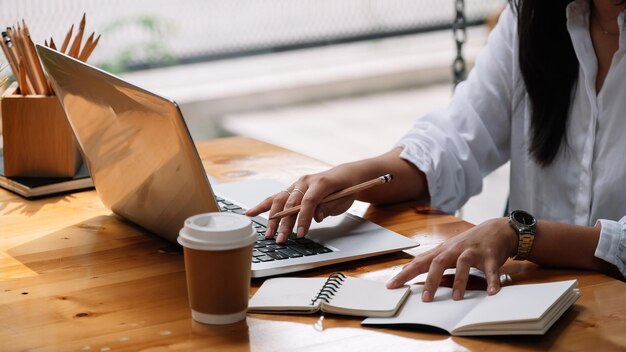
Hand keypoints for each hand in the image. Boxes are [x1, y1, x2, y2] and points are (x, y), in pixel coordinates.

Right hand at [245, 166, 359, 243]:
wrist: (344, 176)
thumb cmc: (344, 189)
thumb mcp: (343, 200)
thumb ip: (328, 208)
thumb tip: (315, 216)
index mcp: (320, 183)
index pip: (308, 201)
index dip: (303, 218)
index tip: (301, 234)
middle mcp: (305, 182)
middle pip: (290, 203)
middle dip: (285, 223)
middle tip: (281, 239)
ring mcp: (297, 185)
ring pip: (280, 200)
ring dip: (273, 218)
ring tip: (269, 233)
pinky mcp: (291, 190)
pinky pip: (275, 198)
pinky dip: (263, 206)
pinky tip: (251, 212)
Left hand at [387, 218, 517, 300]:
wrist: (497, 229)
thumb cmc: (468, 242)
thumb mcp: (446, 248)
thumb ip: (429, 259)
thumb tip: (407, 267)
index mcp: (443, 250)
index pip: (420, 262)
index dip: (405, 274)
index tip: (392, 286)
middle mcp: (455, 249)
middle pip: (439, 262)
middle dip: (431, 280)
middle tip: (426, 298)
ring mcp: (473, 252)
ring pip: (463, 264)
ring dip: (460, 280)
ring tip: (457, 297)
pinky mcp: (490, 256)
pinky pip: (491, 270)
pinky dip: (492, 281)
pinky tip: (491, 292)